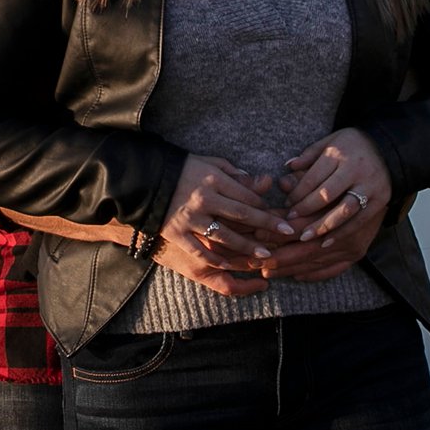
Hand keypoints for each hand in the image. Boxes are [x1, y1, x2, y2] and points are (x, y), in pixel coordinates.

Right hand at [159, 154, 297, 295]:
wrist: (142, 179)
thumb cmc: (180, 169)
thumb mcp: (208, 163)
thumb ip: (233, 173)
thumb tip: (258, 182)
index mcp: (213, 179)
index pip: (246, 195)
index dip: (264, 207)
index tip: (278, 215)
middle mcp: (204, 199)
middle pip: (242, 215)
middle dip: (267, 225)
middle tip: (287, 234)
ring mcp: (190, 217)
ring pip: (225, 236)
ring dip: (248, 247)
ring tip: (266, 255)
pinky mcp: (177, 233)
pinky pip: (200, 250)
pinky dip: (216, 260)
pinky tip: (232, 267)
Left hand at [266, 130, 391, 283]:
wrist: (389, 150)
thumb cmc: (352, 146)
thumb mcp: (329, 142)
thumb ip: (309, 155)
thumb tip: (287, 168)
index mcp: (339, 154)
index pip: (314, 177)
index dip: (298, 193)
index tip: (287, 206)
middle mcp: (355, 170)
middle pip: (326, 194)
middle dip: (306, 210)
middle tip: (289, 223)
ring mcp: (370, 187)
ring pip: (343, 211)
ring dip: (323, 226)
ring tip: (305, 237)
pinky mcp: (381, 201)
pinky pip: (359, 221)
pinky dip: (342, 233)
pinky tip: (326, 242)